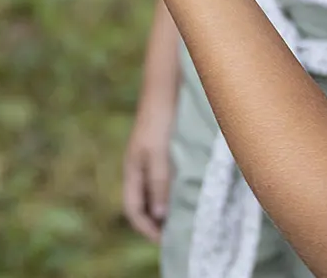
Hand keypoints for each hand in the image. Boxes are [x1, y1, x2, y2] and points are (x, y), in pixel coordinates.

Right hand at [124, 65, 177, 241]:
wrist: (167, 85)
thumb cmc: (161, 118)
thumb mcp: (158, 153)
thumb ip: (158, 183)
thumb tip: (159, 216)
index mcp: (132, 170)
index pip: (133, 210)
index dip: (146, 229)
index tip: (166, 242)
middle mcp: (141, 168)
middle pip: (145, 204)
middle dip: (159, 223)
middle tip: (180, 236)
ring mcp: (153, 159)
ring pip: (158, 193)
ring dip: (170, 208)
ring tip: (189, 219)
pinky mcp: (167, 150)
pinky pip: (169, 179)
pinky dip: (178, 191)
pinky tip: (194, 192)